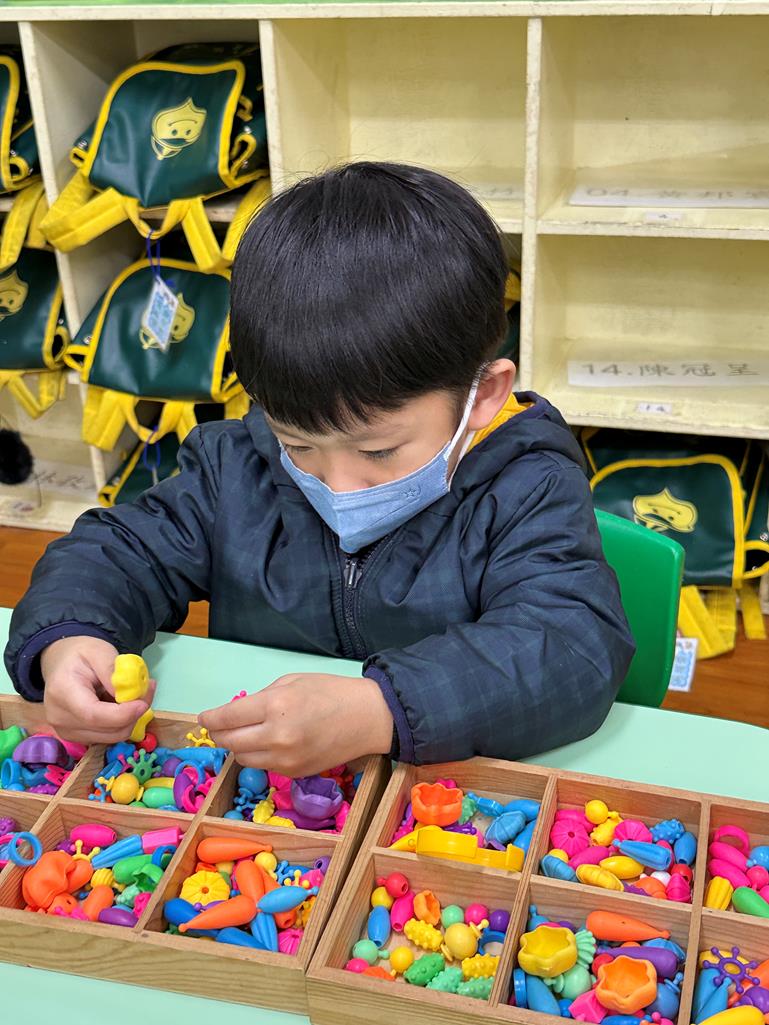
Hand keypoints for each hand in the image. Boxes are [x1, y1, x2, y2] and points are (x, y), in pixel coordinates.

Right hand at [40, 636, 154, 744]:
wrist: (60, 663)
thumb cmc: (80, 654)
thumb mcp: (99, 651)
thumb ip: (113, 672)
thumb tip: (128, 695)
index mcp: (63, 693)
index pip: (93, 715)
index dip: (123, 714)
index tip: (143, 703)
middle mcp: (59, 718)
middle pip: (106, 730)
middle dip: (134, 715)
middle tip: (148, 690)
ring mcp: (66, 731)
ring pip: (111, 737)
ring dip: (130, 719)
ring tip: (135, 695)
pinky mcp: (76, 737)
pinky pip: (107, 736)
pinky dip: (121, 723)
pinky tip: (120, 705)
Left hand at [199, 673, 392, 775]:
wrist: (367, 718)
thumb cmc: (331, 691)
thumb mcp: (291, 682)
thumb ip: (261, 698)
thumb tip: (238, 713)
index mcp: (275, 706)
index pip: (227, 718)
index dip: (211, 718)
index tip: (205, 717)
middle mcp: (276, 737)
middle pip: (229, 742)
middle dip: (219, 734)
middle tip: (219, 727)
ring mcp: (285, 759)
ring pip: (243, 758)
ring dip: (238, 746)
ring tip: (246, 734)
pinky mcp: (294, 773)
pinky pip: (264, 767)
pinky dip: (259, 756)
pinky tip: (267, 743)